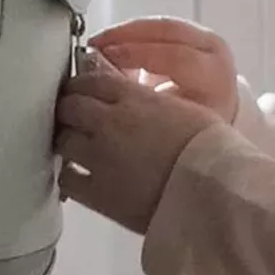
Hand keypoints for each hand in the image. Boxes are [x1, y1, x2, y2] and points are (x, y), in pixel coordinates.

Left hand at [55, 68, 223, 234]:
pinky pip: (67, 178)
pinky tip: (78, 177)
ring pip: (62, 139)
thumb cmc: (211, 152)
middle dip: (69, 109)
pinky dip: (69, 175)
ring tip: (75, 147)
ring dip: (67, 140)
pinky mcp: (97, 192)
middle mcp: (109, 122)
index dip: (83, 86)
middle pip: (69, 105)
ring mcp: (99, 157)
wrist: (212, 193)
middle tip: (74, 118)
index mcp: (134, 99)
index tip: (83, 92)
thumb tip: (138, 102)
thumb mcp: (187, 110)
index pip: (91, 81)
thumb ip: (152, 102)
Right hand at [90, 17, 238, 123]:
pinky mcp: (193, 33)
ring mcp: (205, 39)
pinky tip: (111, 44)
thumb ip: (145, 100)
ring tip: (98, 44)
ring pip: (161, 24)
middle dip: (125, 34)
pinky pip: (158, 27)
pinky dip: (132, 33)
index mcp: (214, 77)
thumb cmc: (191, 126)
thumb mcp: (171, 120)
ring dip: (125, 32)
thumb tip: (108, 82)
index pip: (175, 57)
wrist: (212, 119)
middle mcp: (215, 52)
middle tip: (95, 45)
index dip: (136, 54)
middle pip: (167, 30)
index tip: (106, 56)